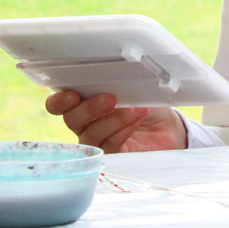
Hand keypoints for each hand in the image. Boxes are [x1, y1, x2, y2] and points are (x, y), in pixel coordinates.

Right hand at [44, 90, 186, 152]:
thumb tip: (113, 71)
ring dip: (112, 119)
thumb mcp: (131, 86)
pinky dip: (123, 128)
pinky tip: (137, 117)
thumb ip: (116, 80)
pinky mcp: (114, 156)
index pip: (58, 105)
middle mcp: (86, 124)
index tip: (72, 94)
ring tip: (134, 108)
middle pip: (72, 119)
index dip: (59, 101)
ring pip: (90, 134)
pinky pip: (110, 145)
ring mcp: (99, 142)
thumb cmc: (146, 101)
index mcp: (83, 102)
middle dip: (89, 108)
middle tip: (110, 98)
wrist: (170, 126)